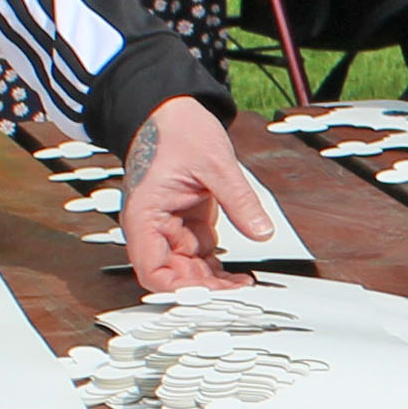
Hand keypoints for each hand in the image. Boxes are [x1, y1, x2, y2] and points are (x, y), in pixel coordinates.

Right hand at [124, 97, 283, 290]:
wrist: (171, 112)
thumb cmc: (177, 131)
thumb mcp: (215, 163)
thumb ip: (239, 200)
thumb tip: (262, 231)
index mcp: (145, 215)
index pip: (152, 270)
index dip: (179, 290)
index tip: (211, 295)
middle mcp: (153, 227)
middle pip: (172, 276)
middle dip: (204, 289)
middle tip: (240, 294)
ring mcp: (170, 228)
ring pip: (188, 270)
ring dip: (214, 282)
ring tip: (246, 287)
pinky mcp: (186, 225)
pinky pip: (200, 257)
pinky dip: (218, 269)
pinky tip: (241, 276)